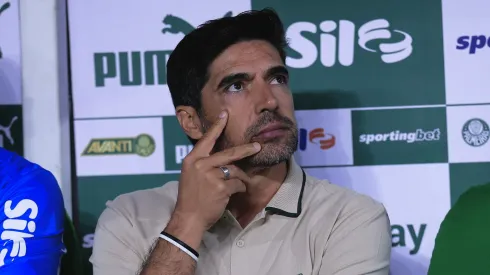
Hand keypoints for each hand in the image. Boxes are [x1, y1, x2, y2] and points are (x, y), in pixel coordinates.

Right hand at [171, 111, 260, 232]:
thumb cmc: (190, 198)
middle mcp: (201, 164)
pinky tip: (231, 195)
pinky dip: (238, 189)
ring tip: (233, 188)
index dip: (217, 126)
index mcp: (192, 159)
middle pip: (229, 153)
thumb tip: (221, 157)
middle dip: (246, 149)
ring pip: (234, 171)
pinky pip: (237, 184)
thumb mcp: (191, 175)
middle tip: (258, 146)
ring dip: (238, 179)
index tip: (225, 114)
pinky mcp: (220, 187)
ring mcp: (211, 175)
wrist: (188, 218)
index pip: (207, 139)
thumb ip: (203, 164)